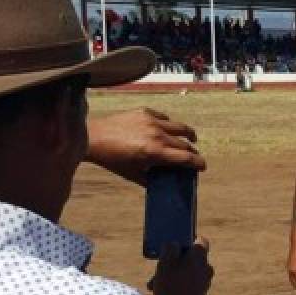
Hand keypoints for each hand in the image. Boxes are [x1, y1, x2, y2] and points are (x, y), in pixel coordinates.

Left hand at [86, 108, 205, 184]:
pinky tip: (166, 130)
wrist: (93, 138)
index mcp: (155, 152)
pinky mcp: (144, 112)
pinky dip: (169, 125)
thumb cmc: (112, 159)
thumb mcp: (133, 174)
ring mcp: (151, 121)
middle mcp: (157, 135)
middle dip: (192, 151)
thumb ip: (151, 179)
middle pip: (185, 143)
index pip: (186, 157)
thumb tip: (165, 182)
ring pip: (180, 127)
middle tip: (193, 156)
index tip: (202, 166)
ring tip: (190, 138)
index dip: (198, 163)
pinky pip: (164, 118)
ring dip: (188, 135)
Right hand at [150, 238, 212, 294]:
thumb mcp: (165, 265)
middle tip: (159, 267)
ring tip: (155, 284)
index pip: (200, 240)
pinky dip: (176, 284)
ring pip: (186, 271)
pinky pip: (188, 282)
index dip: (187, 240)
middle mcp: (207, 268)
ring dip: (171, 274)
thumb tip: (174, 243)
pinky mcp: (200, 293)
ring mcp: (205, 282)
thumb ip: (169, 248)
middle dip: (173, 261)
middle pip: (189, 257)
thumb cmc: (171, 290)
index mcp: (201, 257)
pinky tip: (161, 292)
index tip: (175, 244)